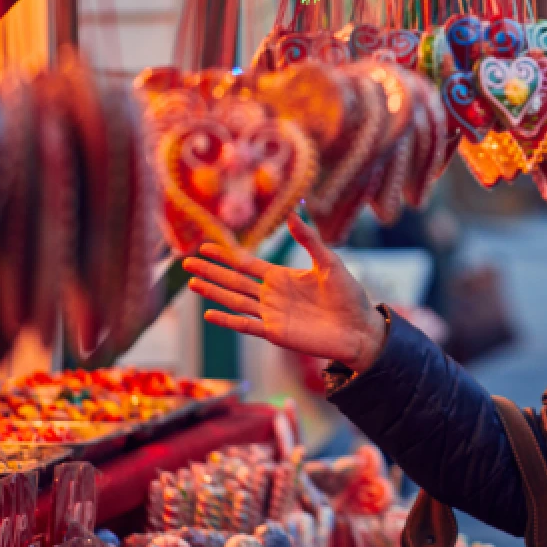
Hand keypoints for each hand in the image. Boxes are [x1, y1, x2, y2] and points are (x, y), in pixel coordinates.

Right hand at [183, 213, 388, 373]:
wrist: (360, 329)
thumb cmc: (349, 296)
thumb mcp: (329, 262)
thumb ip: (309, 240)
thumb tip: (293, 214)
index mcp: (282, 277)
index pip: (246, 264)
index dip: (226, 255)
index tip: (205, 245)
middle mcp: (272, 295)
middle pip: (234, 281)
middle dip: (211, 271)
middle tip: (186, 262)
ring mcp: (272, 315)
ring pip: (235, 301)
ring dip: (214, 292)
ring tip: (192, 282)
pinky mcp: (276, 333)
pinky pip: (247, 326)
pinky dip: (228, 320)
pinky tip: (209, 314)